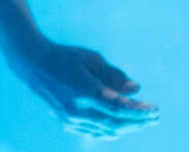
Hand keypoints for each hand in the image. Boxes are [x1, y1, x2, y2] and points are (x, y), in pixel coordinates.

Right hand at [14, 40, 160, 138]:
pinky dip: (111, 131)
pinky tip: (121, 127)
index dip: (140, 111)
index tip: (155, 110)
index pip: (119, 108)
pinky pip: (94, 131)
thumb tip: (137, 90)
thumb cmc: (66, 56)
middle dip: (138, 122)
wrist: (33, 64)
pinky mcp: (67, 122)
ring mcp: (71, 119)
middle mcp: (78, 110)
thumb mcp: (92, 59)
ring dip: (127, 128)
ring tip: (143, 122)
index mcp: (85, 92)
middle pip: (116, 124)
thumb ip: (115, 75)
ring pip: (106, 130)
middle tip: (154, 117)